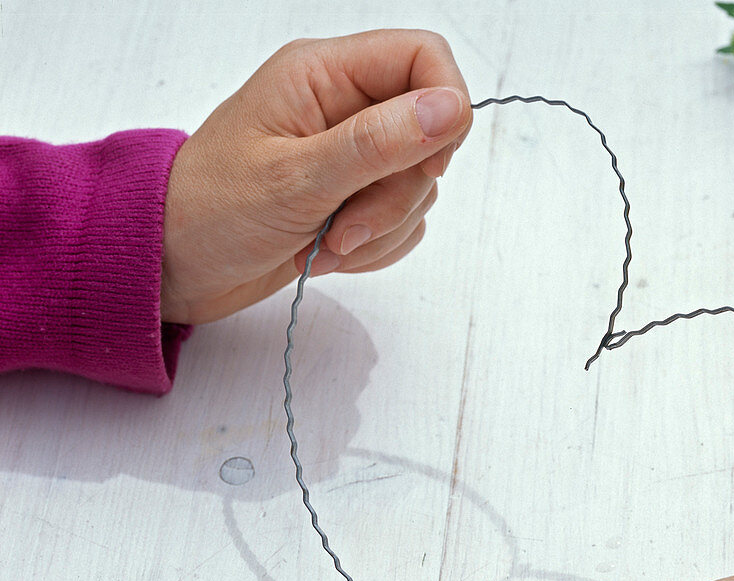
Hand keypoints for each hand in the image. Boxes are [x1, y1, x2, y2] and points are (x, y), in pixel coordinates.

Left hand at [159, 30, 471, 324]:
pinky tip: (328, 253)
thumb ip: (378, 141)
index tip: (427, 165)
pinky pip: (403, 223)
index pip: (424, 58)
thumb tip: (453, 107)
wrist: (174, 263)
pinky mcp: (355, 199)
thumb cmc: (212, 210)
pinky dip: (375, 248)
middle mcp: (343, 108)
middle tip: (344, 225)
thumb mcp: (296, 177)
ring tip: (324, 243)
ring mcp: (351, 157)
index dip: (445, 108)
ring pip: (418, 187)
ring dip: (380, 229)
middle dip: (396, 195)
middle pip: (429, 135)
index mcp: (324, 75)